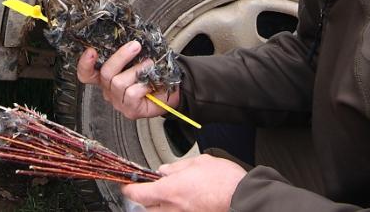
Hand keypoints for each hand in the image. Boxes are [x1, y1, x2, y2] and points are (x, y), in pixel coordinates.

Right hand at [76, 41, 179, 119]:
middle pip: (105, 73)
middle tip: (135, 46)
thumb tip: (131, 39)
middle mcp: (109, 90)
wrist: (171, 94)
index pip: (86, 73)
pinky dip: (143, 85)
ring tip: (149, 64)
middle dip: (120, 57)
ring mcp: (118, 101)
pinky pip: (132, 93)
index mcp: (107, 77)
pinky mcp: (130, 110)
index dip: (85, 63)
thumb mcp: (139, 60)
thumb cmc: (153, 76)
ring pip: (118, 82)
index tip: (91, 51)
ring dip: (137, 70)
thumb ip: (130, 53)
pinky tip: (151, 83)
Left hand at [122, 154, 245, 210]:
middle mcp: (172, 208)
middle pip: (146, 208)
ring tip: (172, 195)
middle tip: (152, 188)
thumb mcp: (198, 162)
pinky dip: (175, 210)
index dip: (128, 189)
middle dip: (146, 198)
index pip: (137, 194)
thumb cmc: (224, 180)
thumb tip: (165, 170)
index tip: (127, 185)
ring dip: (161, 206)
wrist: (242, 197)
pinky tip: (186, 202)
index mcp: (169, 190)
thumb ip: (177, 167)